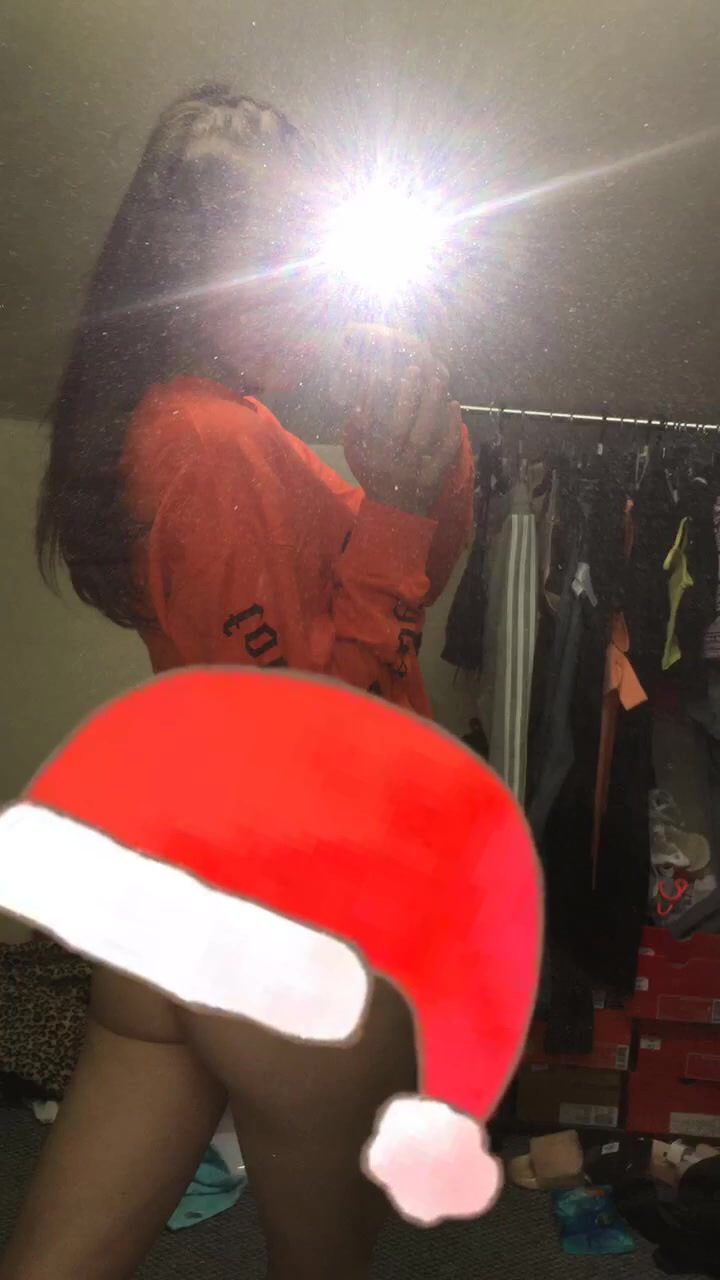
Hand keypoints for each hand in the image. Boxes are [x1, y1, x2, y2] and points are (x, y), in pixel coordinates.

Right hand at [344, 366, 462, 516]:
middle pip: (398, 426)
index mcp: (368, 457)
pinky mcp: (432, 478)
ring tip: (437, 380)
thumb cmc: (375, 478)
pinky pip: (444, 452)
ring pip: (423, 435)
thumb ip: (354, 432)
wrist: (395, 516)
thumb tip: (358, 401)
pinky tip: (453, 406)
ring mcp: (412, 472)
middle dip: (406, 397)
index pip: (368, 422)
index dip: (373, 397)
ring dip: (431, 406)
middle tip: (415, 370)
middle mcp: (389, 464)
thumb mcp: (357, 458)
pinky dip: (451, 428)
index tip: (379, 374)